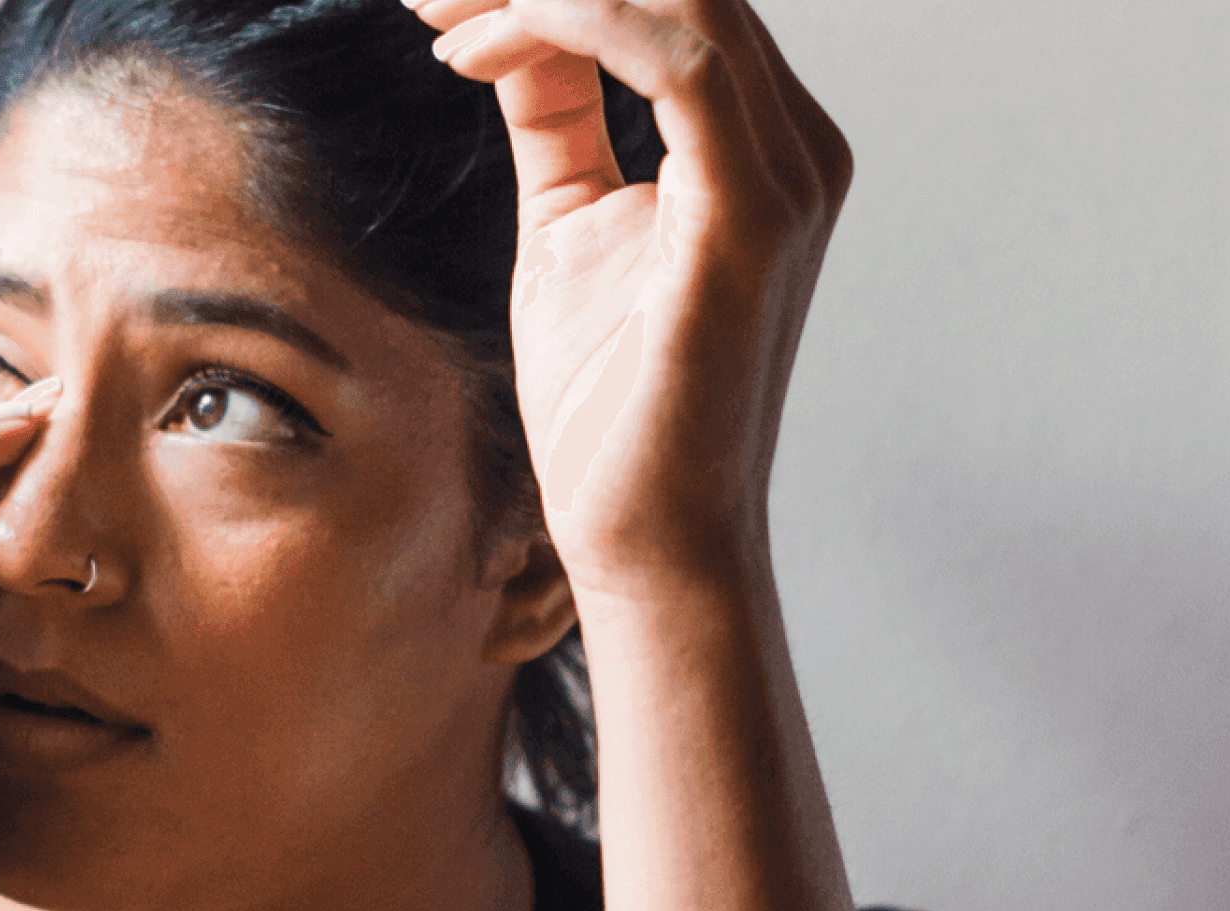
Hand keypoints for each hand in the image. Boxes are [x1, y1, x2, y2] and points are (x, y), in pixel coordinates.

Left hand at [413, 0, 851, 591]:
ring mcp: (785, 175)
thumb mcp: (566, 225)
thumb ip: (557, 118)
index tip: (437, 1)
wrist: (647, 539)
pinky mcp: (750, 215)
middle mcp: (792, 145)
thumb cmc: (608, 407)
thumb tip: (510, 35)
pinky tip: (478, 44)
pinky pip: (678, 58)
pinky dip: (572, 21)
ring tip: (438, 14)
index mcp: (758, 145)